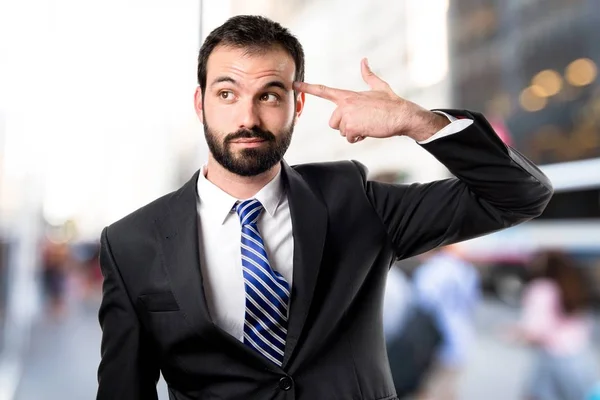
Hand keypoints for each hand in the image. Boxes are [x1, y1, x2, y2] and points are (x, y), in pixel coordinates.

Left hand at [293, 58, 449, 142]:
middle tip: (363, 121)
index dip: (307, 87)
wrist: (402, 115)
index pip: (323, 91)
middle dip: (347, 126)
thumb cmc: (392, 103)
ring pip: (343, 131)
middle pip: (333, 123)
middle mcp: (345, 104)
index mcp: (348, 95)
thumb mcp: (379, 86)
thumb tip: (364, 61)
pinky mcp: (352, 127)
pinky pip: (349, 138)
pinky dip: (359, 137)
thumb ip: (368, 75)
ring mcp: (348, 115)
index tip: (294, 85)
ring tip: (368, 124)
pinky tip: (369, 130)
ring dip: (354, 132)